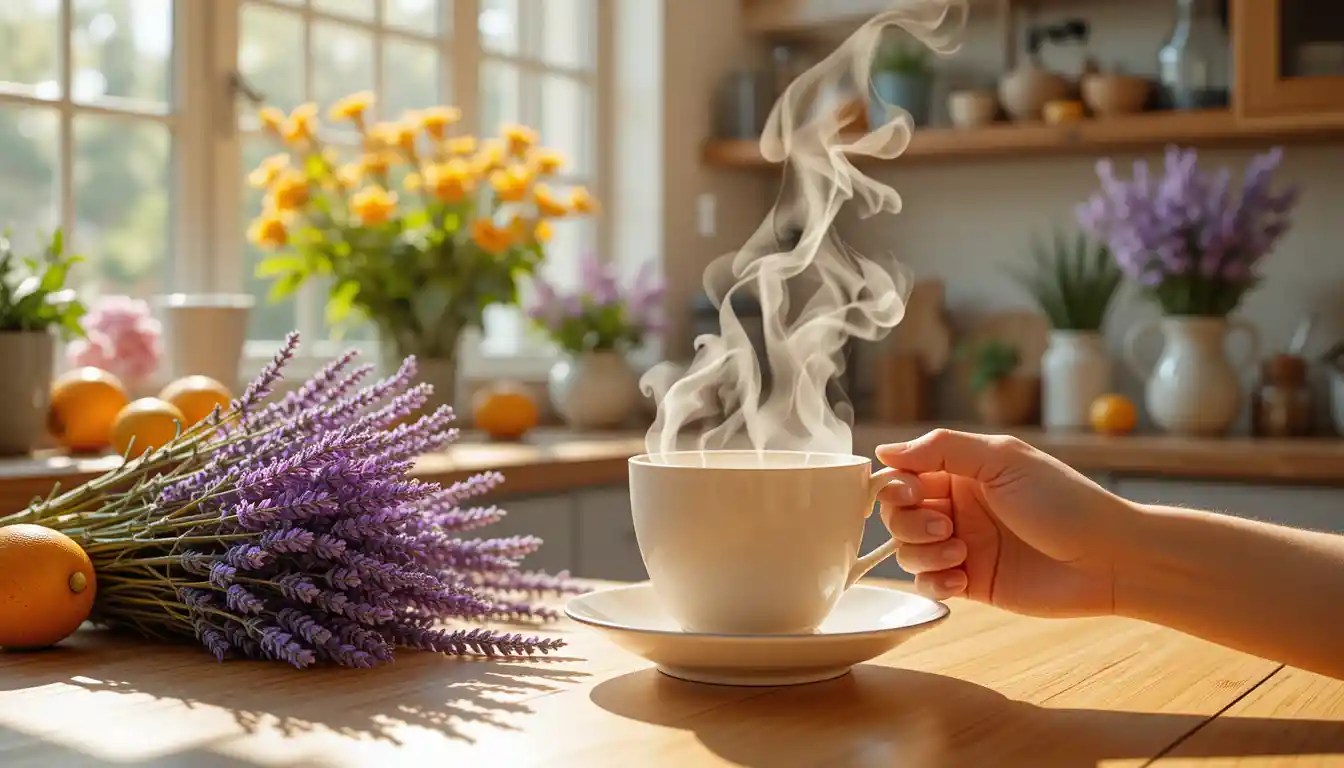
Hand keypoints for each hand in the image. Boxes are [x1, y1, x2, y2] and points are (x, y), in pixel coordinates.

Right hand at [876, 429, 1134, 616]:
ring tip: (961, 552)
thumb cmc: (1064, 502)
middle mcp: (958, 507)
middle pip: (897, 515)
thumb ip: (942, 448)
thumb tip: (884, 450)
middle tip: (945, 526)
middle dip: (909, 522)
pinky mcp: (972, 582)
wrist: (1110, 560)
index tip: (910, 493)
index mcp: (963, 471)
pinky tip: (961, 580)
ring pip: (906, 551)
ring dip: (922, 553)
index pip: (903, 475)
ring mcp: (963, 545)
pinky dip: (933, 583)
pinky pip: (928, 584)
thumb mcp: (1003, 460)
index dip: (895, 486)